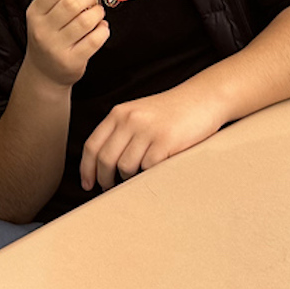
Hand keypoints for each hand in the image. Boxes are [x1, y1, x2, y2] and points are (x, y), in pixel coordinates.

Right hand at [22, 0, 108, 88]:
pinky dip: (103, 30)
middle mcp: (43, 30)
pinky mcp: (72, 60)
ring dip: (98, 13)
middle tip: (93, 0)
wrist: (44, 73)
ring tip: (97, 14)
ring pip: (85, 21)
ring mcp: (56, 47)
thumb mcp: (44, 17)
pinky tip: (101, 28)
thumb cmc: (49, 39)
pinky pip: (94, 40)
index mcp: (35, 14)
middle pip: (71, 3)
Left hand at [78, 85, 225, 191]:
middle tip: (109, 189)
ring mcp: (147, 130)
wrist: (202, 99)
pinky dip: (148, 176)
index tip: (87, 184)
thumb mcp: (138, 114)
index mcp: (119, 113)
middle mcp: (129, 120)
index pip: (92, 145)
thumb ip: (120, 132)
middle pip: (105, 159)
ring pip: (125, 167)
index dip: (86, 168)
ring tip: (136, 179)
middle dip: (104, 179)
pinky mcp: (165, 142)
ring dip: (128, 180)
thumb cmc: (171, 112)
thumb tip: (102, 164)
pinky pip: (148, 168)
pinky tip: (153, 174)